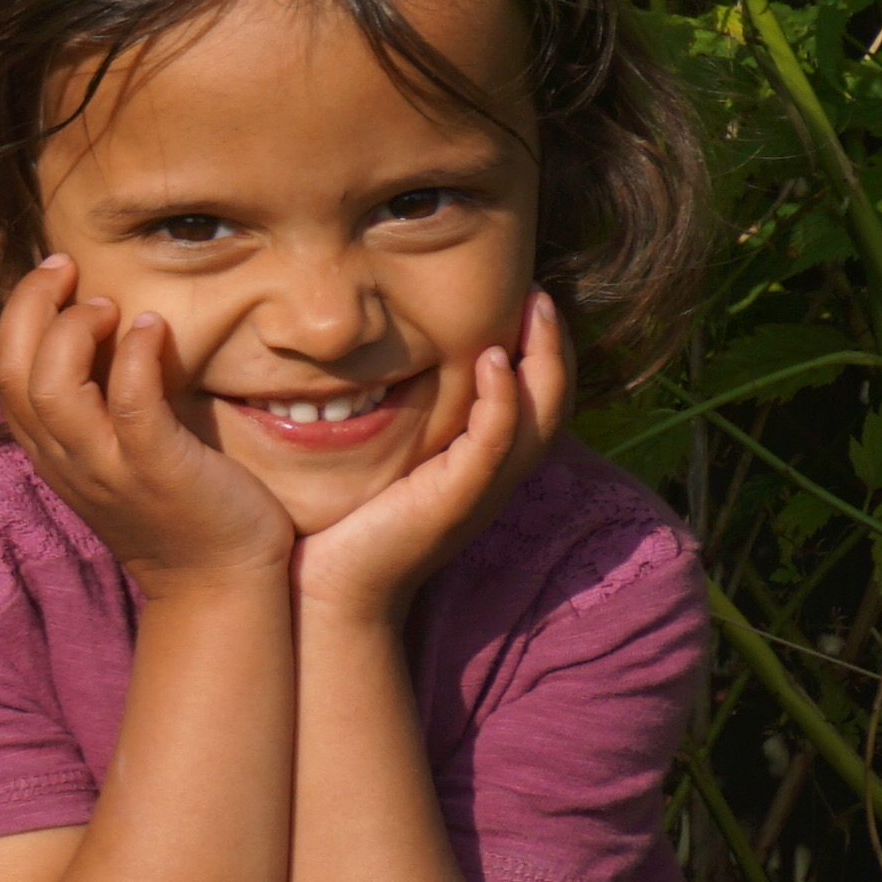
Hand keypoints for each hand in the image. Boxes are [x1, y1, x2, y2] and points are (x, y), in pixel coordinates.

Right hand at [0, 256, 292, 594]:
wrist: (218, 583)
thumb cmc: (180, 509)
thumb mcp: (119, 454)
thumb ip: (102, 404)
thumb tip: (106, 335)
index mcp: (51, 451)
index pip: (3, 373)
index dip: (17, 315)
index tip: (52, 275)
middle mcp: (65, 459)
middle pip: (11, 372)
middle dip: (30, 307)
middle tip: (65, 266)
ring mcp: (106, 467)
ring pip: (51, 388)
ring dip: (73, 331)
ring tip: (108, 303)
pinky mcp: (155, 470)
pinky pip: (128, 404)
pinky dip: (132, 356)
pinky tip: (152, 328)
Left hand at [294, 293, 564, 625]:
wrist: (327, 590)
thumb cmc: (343, 526)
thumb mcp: (381, 462)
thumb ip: (396, 421)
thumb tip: (371, 370)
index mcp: (480, 466)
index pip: (532, 399)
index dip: (539, 350)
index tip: (525, 298)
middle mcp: (492, 478)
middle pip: (552, 401)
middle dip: (553, 344)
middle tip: (539, 291)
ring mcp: (480, 491)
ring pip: (539, 416)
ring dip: (541, 358)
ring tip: (532, 307)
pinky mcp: (456, 500)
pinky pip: (494, 441)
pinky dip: (501, 399)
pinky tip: (492, 360)